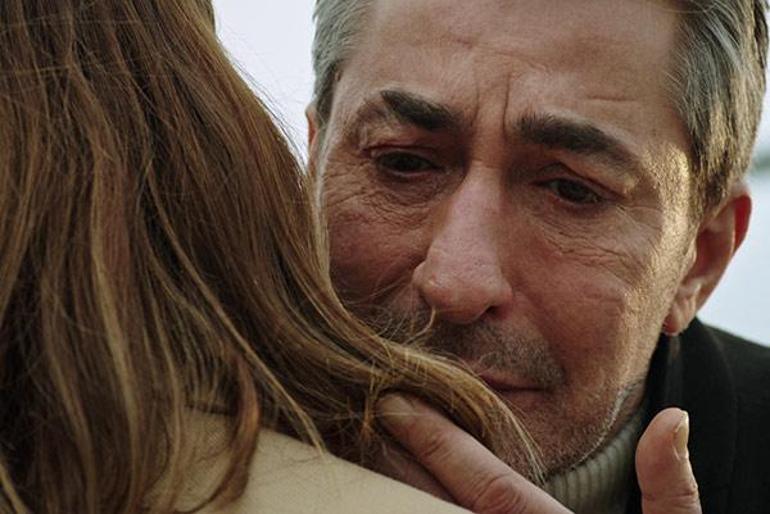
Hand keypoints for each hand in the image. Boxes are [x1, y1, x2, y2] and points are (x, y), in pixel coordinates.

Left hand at [377, 395, 701, 513]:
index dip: (439, 442)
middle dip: (400, 464)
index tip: (398, 404)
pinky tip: (390, 502)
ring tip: (365, 459)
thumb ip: (672, 491)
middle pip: (441, 510)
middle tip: (364, 420)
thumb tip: (673, 419)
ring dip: (392, 498)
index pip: (490, 485)